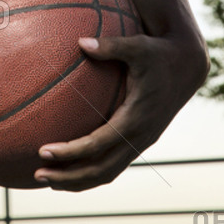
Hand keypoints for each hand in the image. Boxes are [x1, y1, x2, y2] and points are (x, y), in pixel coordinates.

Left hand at [32, 30, 208, 191]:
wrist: (186, 67)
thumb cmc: (158, 53)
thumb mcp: (138, 46)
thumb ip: (111, 45)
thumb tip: (81, 42)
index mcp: (136, 118)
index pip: (98, 144)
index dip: (70, 151)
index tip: (43, 151)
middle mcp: (139, 136)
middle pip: (101, 169)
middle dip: (69, 176)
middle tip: (38, 174)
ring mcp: (140, 143)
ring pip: (107, 173)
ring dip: (78, 180)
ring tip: (48, 179)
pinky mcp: (139, 142)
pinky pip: (113, 165)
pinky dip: (91, 173)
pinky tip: (69, 169)